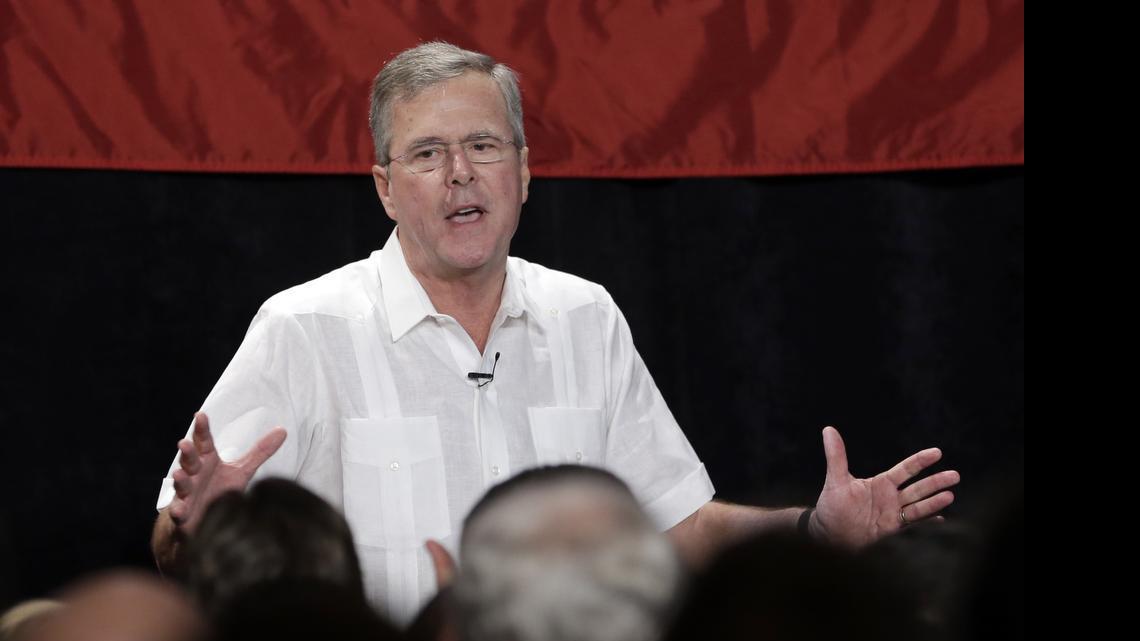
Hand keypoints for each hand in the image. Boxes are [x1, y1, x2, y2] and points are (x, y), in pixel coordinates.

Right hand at [168, 411, 286, 532]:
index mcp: (207, 461)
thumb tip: (282, 430)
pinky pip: (178, 513)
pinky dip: (178, 512)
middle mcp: (194, 475)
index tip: (201, 415)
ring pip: (182, 486)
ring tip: (178, 474)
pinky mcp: (183, 515)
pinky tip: (178, 511)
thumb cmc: (219, 491)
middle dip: (187, 452)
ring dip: (180, 480)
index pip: (204, 442)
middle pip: (190, 461)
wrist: (202, 521)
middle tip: (184, 443)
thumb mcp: (241, 470)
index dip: (202, 429)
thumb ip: (259, 452)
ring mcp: (186, 494)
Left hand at [811, 426, 958, 546]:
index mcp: (881, 483)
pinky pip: (913, 526)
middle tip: (955, 475)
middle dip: (936, 482)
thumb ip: (836, 456)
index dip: (921, 460)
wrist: (829, 535)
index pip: (906, 469)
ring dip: (934, 502)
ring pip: (918, 506)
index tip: (937, 452)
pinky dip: (927, 524)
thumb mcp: (835, 480)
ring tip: (950, 495)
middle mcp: (891, 498)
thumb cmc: (831, 507)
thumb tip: (828, 429)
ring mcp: (893, 515)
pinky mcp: (892, 531)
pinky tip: (940, 520)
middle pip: (918, 488)